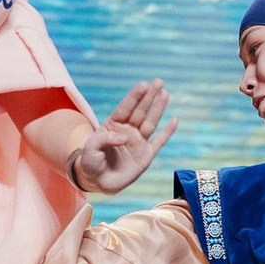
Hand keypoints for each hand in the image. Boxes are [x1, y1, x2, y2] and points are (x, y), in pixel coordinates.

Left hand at [70, 81, 177, 196]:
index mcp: (113, 125)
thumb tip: (125, 137)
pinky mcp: (146, 155)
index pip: (126, 107)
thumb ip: (105, 140)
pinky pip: (159, 142)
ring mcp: (138, 142)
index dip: (135, 96)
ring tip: (165, 93)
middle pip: (141, 111)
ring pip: (151, 122)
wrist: (97, 182)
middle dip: (149, 96)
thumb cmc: (91, 162)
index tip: (143, 84)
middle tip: (158, 81)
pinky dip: (167, 132)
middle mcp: (128, 130)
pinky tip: (175, 120)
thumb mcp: (90, 149)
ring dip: (158, 108)